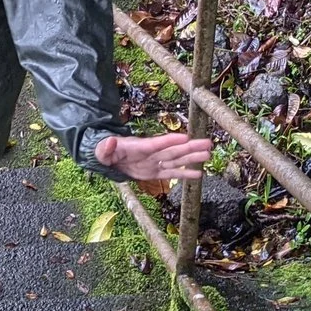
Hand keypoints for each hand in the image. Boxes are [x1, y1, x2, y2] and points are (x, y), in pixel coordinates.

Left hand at [93, 131, 213, 182]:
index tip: (185, 137)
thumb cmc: (106, 152)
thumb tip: (110, 141)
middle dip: (190, 147)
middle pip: (173, 150)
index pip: (158, 143)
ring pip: (177, 160)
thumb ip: (106, 147)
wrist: (109, 159)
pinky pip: (172, 173)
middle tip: (207, 143)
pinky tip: (198, 174)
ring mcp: (155, 163)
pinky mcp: (155, 172)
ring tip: (208, 154)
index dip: (171, 140)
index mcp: (140, 147)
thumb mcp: (102, 150)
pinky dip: (185, 174)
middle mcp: (152, 154)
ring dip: (192, 158)